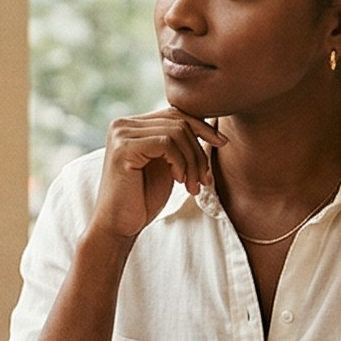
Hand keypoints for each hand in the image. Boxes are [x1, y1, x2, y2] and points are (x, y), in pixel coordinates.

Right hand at [93, 108, 225, 240]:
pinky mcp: (123, 148)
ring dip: (193, 161)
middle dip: (199, 151)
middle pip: (178, 121)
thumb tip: (209, 123)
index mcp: (132, 125)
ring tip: (193, 186)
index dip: (202, 126)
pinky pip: (166, 143)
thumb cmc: (142, 199)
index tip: (222, 143)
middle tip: (205, 180)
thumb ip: (177, 143)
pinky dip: (180, 163)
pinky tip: (178, 181)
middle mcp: (123, 124)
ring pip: (176, 132)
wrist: (118, 226)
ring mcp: (121, 134)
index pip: (175, 114)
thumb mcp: (166, 165)